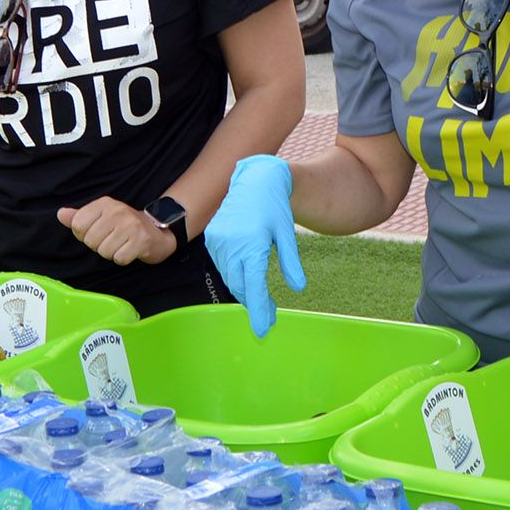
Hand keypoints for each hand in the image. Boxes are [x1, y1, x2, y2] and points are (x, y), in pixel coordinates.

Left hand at [56, 197, 176, 267]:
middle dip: (98, 245)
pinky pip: (119, 259)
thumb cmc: (124, 225)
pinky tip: (130, 250)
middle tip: (112, 239)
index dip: (84, 234)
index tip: (97, 232)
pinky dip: (123, 258)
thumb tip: (61, 214)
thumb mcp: (101, 216)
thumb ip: (79, 216)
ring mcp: (131, 225)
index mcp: (104, 203)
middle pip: (90, 240)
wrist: (157, 231)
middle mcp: (117, 211)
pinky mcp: (141, 240)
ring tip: (122, 244)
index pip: (77, 225)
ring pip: (104, 251)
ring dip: (111, 253)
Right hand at [205, 155, 307, 336]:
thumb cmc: (274, 207)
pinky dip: (233, 274)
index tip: (263, 329)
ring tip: (259, 298)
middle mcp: (231, 245)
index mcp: (252, 245)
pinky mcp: (212, 237)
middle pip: (239, 285)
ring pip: (229, 276)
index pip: (254, 287)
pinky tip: (244, 277)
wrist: (254, 180)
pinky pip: (222, 264)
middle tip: (268, 314)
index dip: (259, 310)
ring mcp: (219, 241)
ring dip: (243, 289)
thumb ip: (291, 263)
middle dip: (253, 302)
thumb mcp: (287, 235)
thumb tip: (297, 288)